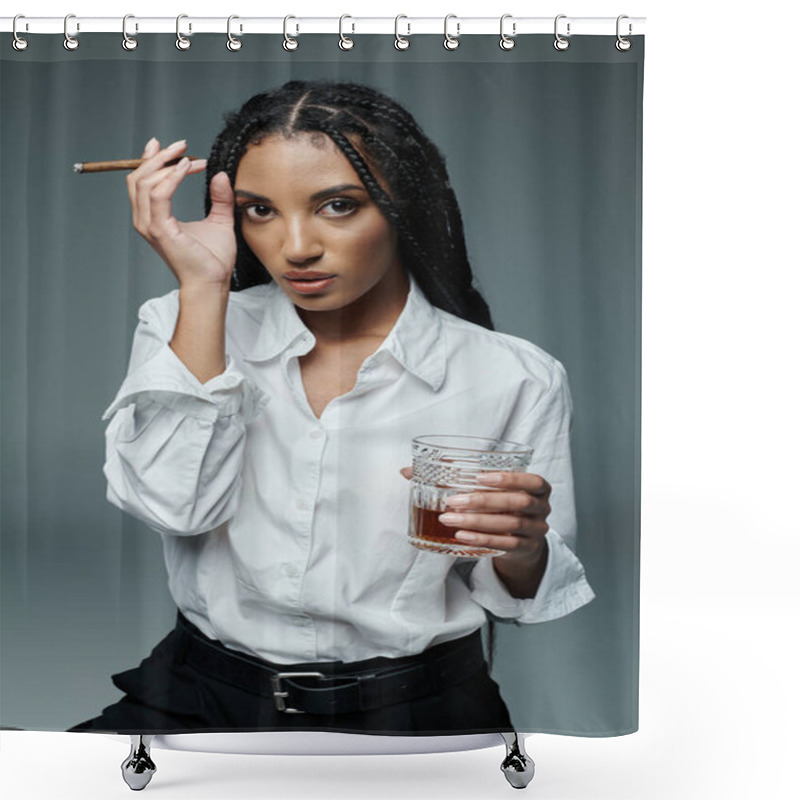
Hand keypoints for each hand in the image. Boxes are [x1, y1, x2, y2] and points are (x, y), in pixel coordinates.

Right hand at [127, 137, 235, 288]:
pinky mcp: (160, 229)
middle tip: (182, 145)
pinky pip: (159, 194)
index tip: (173, 146)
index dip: (153, 159)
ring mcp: (150, 225)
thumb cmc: (213, 260)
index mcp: (154, 217)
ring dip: (166, 163)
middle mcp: (146, 220)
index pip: (142, 181)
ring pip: (145, 182)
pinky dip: (171, 177)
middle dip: (159, 156)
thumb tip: (221, 175)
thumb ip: (219, 199)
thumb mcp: (219, 221)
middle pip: (139, 177)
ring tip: (188, 157)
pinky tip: (187, 168)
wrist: (212, 283)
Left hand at [399, 467, 550, 562]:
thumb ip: (454, 476)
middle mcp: (541, 509)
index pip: (532, 481)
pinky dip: (482, 540)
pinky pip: (505, 545)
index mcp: (537, 488)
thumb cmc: (500, 506)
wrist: (520, 541)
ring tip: (450, 519)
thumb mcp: (488, 489)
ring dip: (477, 521)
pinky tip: (461, 536)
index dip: (509, 478)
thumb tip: (407, 470)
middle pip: (517, 503)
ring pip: (510, 525)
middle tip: (453, 501)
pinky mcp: (525, 549)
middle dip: (483, 501)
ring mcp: (536, 531)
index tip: (479, 477)